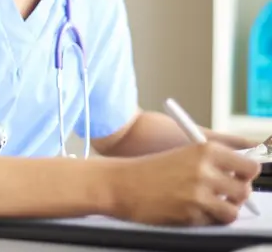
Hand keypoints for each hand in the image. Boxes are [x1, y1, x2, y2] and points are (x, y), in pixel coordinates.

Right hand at [105, 142, 260, 225]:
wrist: (121, 183)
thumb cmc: (149, 168)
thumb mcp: (184, 153)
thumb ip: (213, 159)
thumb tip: (242, 172)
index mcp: (205, 150)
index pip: (249, 166)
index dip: (246, 174)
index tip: (240, 177)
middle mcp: (204, 171)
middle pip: (244, 190)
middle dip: (236, 195)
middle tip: (224, 194)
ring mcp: (197, 195)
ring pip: (232, 211)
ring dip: (223, 210)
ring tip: (209, 205)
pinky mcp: (188, 215)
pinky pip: (210, 222)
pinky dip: (204, 219)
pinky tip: (189, 209)